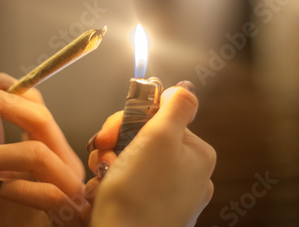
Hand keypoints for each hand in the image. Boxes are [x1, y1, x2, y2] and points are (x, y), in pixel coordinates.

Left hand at [0, 72, 88, 226]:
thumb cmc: (5, 219)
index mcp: (51, 145)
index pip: (36, 101)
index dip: (7, 84)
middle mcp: (65, 160)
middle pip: (41, 117)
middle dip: (2, 102)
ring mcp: (70, 188)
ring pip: (38, 154)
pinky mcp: (70, 215)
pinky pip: (48, 195)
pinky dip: (13, 188)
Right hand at [87, 82, 215, 226]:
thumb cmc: (140, 196)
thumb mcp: (160, 137)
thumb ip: (176, 106)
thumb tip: (185, 88)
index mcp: (196, 154)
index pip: (158, 117)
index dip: (126, 120)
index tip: (108, 133)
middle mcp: (188, 175)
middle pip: (142, 138)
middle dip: (115, 144)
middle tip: (103, 155)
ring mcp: (170, 195)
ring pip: (131, 160)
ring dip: (108, 163)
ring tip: (102, 178)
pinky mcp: (150, 209)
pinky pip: (127, 183)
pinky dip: (110, 183)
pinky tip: (103, 192)